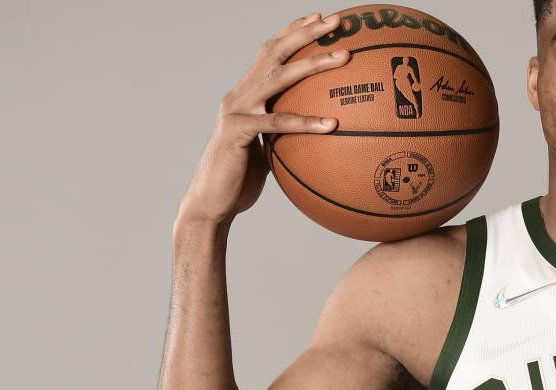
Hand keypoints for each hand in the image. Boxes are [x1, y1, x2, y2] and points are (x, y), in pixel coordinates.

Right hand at [177, 12, 350, 224]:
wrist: (211, 204)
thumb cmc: (242, 181)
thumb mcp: (269, 150)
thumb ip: (286, 134)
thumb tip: (321, 133)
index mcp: (246, 94)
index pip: (271, 52)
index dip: (294, 32)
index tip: (321, 19)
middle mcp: (239, 95)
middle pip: (275, 52)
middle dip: (307, 32)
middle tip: (338, 21)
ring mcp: (236, 110)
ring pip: (279, 77)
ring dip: (313, 63)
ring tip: (344, 57)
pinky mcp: (237, 132)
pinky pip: (278, 123)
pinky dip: (306, 122)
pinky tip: (332, 124)